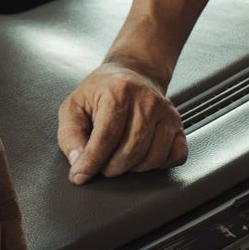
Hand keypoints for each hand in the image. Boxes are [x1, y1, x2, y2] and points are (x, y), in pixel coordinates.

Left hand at [57, 58, 186, 183]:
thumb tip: (78, 162)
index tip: (80, 175)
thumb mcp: (74, 106)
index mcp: (118, 93)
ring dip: (131, 169)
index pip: (106, 137)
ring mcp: (166, 113)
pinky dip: (157, 165)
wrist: (133, 74)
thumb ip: (70, 135)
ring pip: (152, 158)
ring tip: (118, 159)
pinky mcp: (178, 125)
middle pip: (131, 151)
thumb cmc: (101, 92)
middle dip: (110, 168)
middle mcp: (147, 101)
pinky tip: (141, 157)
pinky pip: (174, 156)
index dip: (91, 162)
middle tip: (100, 164)